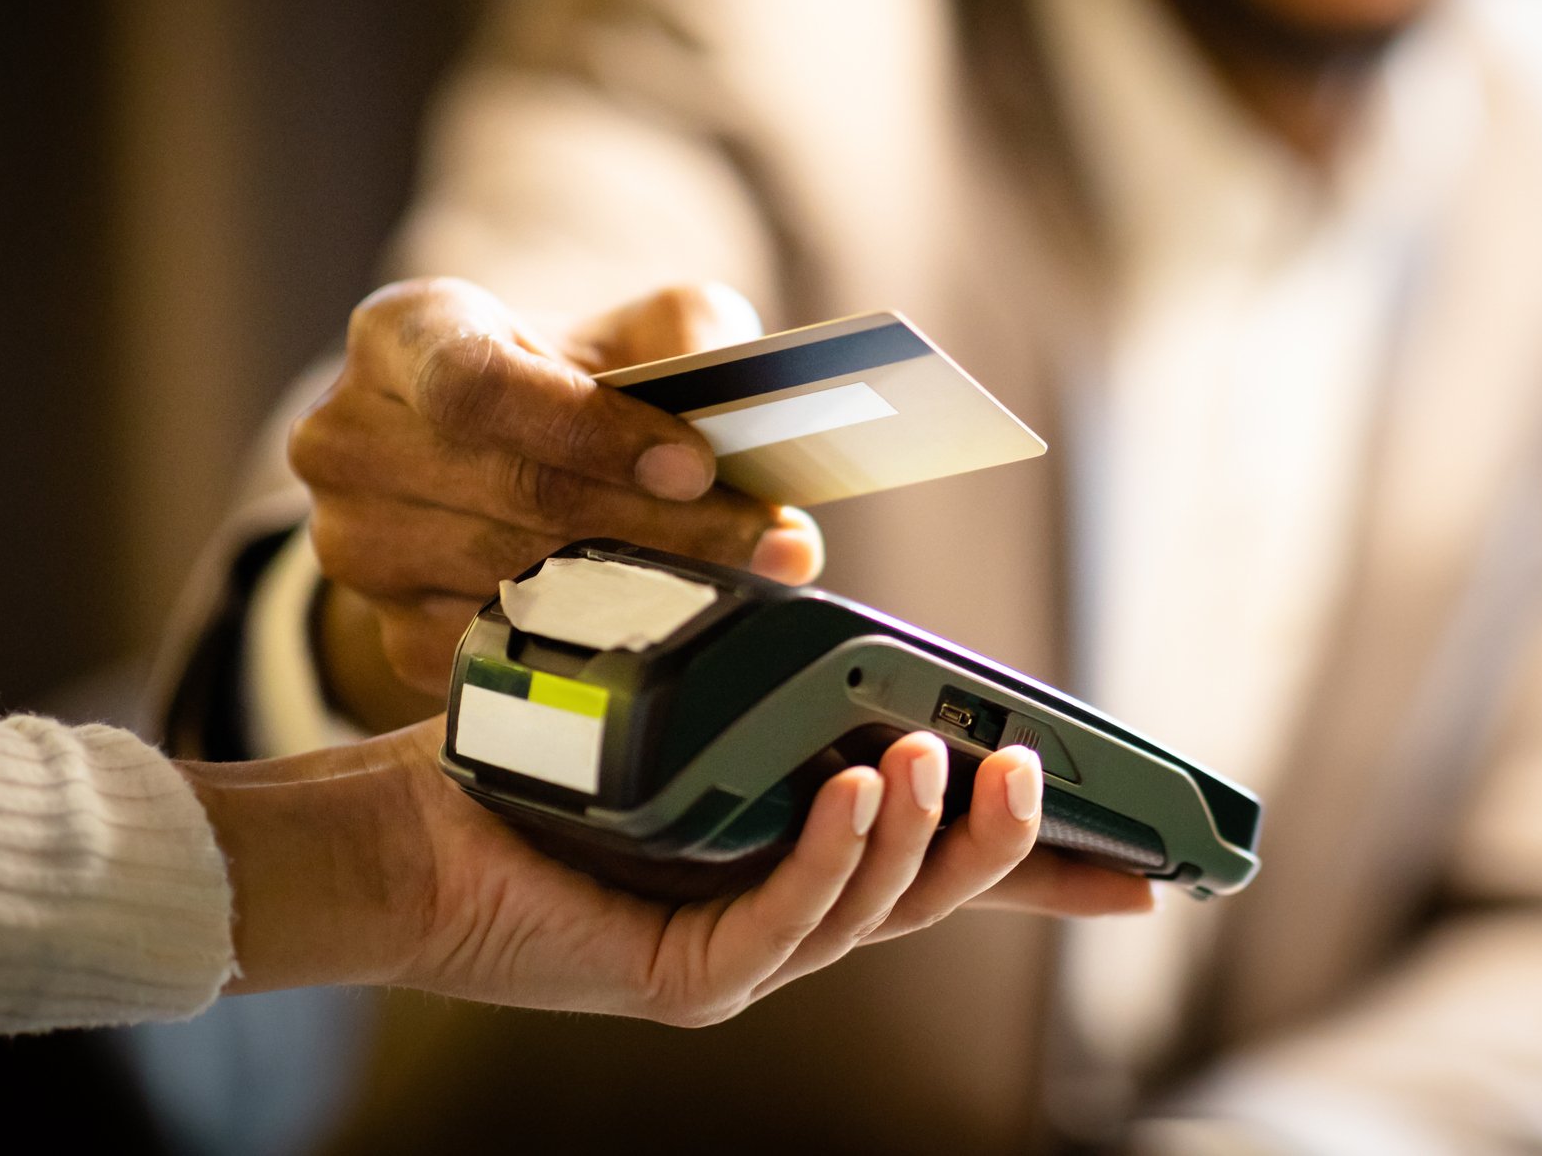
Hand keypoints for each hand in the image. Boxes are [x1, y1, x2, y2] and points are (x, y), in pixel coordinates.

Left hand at [181, 719, 1155, 1022]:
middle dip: (1012, 847)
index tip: (1147, 858)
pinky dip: (836, 857)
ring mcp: (735, 956)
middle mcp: (778, 916)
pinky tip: (861, 790)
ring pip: (876, 913)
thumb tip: (809, 566)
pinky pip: (786, 922)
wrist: (394, 828)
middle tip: (1046, 773)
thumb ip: (747, 662)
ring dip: (927, 836)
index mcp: (790, 857)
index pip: (942, 868)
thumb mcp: (670, 695)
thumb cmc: (524, 754)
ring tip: (956, 759)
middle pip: (936, 898)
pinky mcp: (679, 974)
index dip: (1043, 865)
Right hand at [290, 277, 823, 727]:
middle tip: (764, 537)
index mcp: (399, 334)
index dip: (589, 431)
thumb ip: (696, 343)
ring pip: (509, 580)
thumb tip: (756, 421)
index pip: (474, 386)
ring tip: (738, 577)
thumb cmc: (576, 380)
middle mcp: (347, 437)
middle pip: (509, 494)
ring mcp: (354, 544)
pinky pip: (498, 648)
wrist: (497, 454)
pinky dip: (592, 642)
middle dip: (654, 521)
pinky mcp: (386, 630)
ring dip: (641, 586)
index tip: (696, 464)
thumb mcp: (638, 329)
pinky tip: (663, 620)